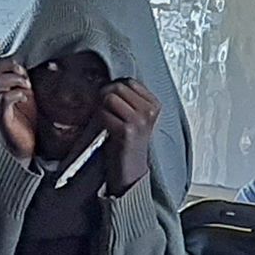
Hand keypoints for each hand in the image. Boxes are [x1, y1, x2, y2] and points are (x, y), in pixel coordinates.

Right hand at [0, 59, 37, 160]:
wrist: (27, 145)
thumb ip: (25, 78)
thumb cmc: (26, 118)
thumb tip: (42, 64)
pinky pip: (4, 99)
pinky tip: (24, 98)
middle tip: (25, 78)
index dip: (7, 62)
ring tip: (26, 89)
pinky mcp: (2, 118)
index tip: (22, 70)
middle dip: (10, 68)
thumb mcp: (26, 92)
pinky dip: (16, 94)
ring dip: (15, 80)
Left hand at [99, 79, 160, 195]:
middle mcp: (149, 111)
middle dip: (106, 96)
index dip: (114, 89)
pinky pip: (104, 113)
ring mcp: (139, 121)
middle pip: (118, 86)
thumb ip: (127, 100)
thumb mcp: (135, 118)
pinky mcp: (127, 131)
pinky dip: (100, 119)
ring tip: (106, 121)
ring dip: (102, 108)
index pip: (129, 82)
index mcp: (154, 105)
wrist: (131, 173)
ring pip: (109, 97)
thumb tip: (106, 83)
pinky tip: (106, 130)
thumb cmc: (129, 144)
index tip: (111, 102)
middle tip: (104, 111)